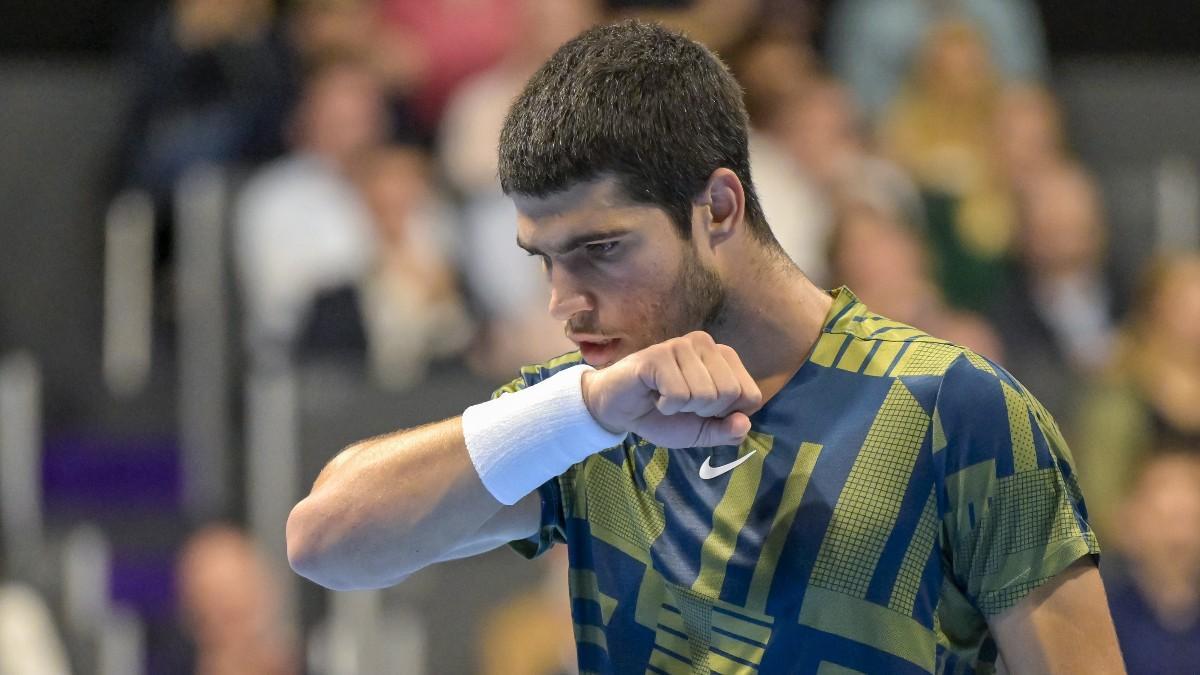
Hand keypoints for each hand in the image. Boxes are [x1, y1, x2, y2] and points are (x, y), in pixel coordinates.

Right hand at [581, 332, 762, 447]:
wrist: (619, 411)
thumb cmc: (662, 415)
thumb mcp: (700, 431)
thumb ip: (725, 431)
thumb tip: (744, 424)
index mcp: (724, 358)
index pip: (751, 395)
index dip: (726, 415)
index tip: (701, 410)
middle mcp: (707, 344)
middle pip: (730, 393)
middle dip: (704, 411)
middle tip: (681, 403)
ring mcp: (682, 346)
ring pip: (706, 394)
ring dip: (682, 408)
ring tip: (666, 398)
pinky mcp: (659, 354)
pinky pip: (679, 393)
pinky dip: (666, 406)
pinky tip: (654, 396)